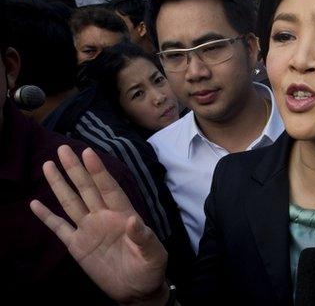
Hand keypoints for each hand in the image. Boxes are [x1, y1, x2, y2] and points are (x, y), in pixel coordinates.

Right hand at [30, 145, 168, 304]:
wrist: (137, 291)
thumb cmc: (150, 269)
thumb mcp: (153, 255)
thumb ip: (144, 237)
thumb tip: (133, 220)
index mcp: (123, 215)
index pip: (109, 189)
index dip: (99, 171)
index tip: (88, 153)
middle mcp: (104, 217)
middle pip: (87, 189)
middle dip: (76, 169)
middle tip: (63, 149)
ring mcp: (89, 230)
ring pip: (71, 202)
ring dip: (60, 185)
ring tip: (48, 165)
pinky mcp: (77, 246)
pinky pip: (59, 228)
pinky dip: (47, 217)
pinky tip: (35, 204)